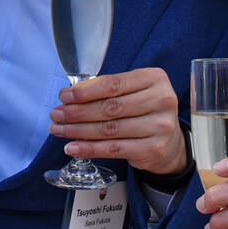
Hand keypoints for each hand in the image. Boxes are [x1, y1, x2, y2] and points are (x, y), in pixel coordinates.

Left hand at [48, 67, 186, 175]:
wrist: (169, 141)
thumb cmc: (144, 109)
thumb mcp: (132, 91)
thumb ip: (107, 89)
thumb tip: (70, 96)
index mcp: (155, 79)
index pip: (113, 84)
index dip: (85, 91)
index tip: (65, 97)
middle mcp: (161, 101)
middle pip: (110, 107)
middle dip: (78, 112)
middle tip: (57, 115)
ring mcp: (160, 127)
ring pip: (109, 129)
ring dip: (78, 130)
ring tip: (59, 130)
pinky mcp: (153, 149)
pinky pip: (114, 149)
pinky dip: (90, 149)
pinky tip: (73, 147)